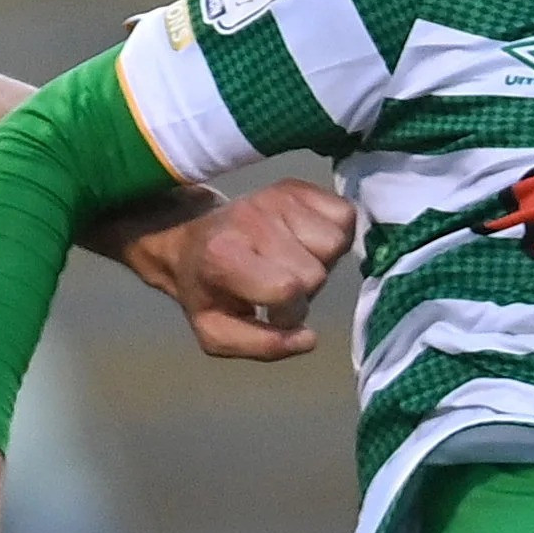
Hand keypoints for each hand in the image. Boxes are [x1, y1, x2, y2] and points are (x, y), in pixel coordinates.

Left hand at [117, 179, 353, 360]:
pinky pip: (344, 213)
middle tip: (279, 285)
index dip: (289, 311)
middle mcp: (253, 220)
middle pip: (315, 271)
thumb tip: (309, 339)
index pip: (287, 288)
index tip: (272, 311)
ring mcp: (278, 198)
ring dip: (322, 260)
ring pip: (336, 242)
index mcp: (225, 257)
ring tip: (293, 261)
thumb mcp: (216, 332)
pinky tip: (306, 240)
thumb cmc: (206, 289)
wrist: (189, 236)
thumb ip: (263, 345)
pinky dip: (335, 231)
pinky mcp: (298, 186)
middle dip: (305, 289)